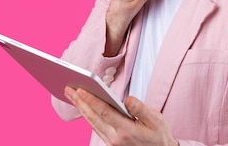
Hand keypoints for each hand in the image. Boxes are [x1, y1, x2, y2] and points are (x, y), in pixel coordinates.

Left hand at [64, 86, 178, 145]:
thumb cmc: (158, 135)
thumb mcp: (156, 120)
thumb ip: (141, 109)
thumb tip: (128, 99)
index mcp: (126, 130)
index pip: (104, 112)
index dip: (91, 100)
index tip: (80, 90)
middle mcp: (116, 138)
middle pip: (93, 117)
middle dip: (79, 102)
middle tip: (69, 88)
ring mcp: (111, 142)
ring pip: (92, 123)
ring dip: (81, 108)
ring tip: (72, 95)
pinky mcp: (111, 143)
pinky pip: (96, 127)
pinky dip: (88, 116)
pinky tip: (84, 107)